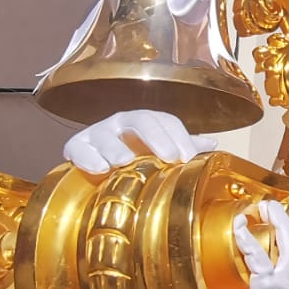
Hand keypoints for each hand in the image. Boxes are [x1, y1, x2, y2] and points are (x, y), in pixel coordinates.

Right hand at [63, 110, 217, 173]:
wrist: (94, 167)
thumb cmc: (132, 157)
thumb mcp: (157, 153)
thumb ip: (181, 147)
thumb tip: (212, 144)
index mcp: (145, 122)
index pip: (165, 120)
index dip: (178, 136)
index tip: (188, 157)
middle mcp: (121, 123)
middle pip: (140, 120)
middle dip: (155, 136)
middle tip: (169, 157)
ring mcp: (97, 133)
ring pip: (106, 134)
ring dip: (116, 147)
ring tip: (125, 162)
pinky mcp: (76, 147)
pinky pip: (78, 147)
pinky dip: (87, 157)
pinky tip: (99, 168)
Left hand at [231, 201, 288, 288]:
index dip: (287, 245)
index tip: (280, 231)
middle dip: (284, 225)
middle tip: (273, 208)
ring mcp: (283, 288)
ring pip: (284, 245)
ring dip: (273, 223)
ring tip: (261, 207)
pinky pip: (258, 260)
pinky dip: (248, 241)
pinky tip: (240, 226)